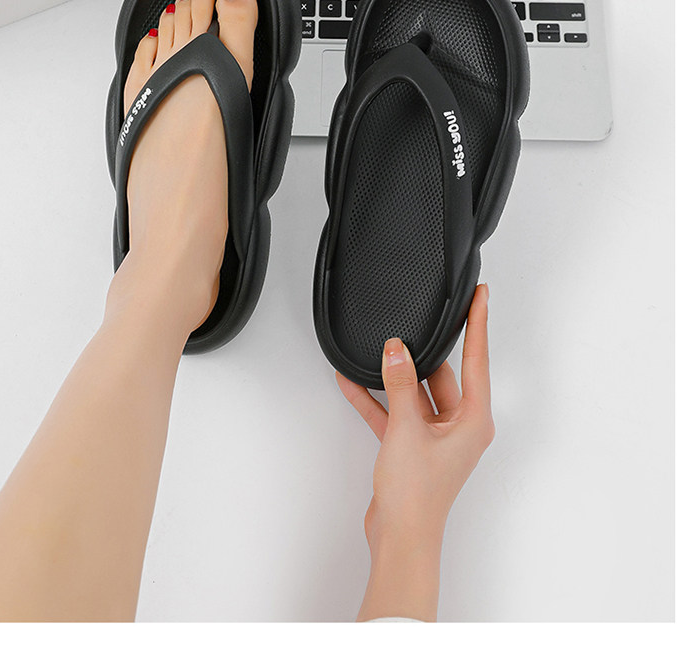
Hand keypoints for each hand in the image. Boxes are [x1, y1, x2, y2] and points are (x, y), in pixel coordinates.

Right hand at [336, 283, 493, 620]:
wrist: (400, 538)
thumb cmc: (417, 496)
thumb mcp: (407, 429)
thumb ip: (400, 384)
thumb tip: (395, 349)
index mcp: (475, 420)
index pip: (478, 359)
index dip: (478, 324)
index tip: (480, 296)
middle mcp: (461, 426)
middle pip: (445, 374)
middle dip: (426, 350)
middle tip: (421, 316)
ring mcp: (437, 436)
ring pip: (418, 391)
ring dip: (396, 374)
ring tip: (378, 346)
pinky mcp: (414, 446)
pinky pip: (397, 411)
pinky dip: (378, 398)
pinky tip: (353, 380)